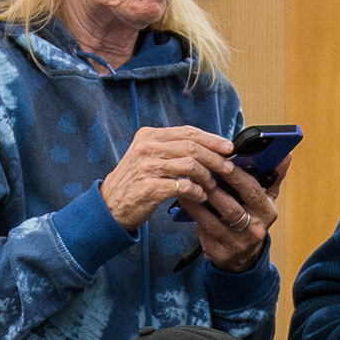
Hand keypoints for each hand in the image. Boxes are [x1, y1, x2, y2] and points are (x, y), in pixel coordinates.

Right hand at [99, 125, 236, 233]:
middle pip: (191, 147)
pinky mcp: (150, 188)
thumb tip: (204, 147)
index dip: (211, 139)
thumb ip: (170, 149)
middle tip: (228, 168)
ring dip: (206, 177)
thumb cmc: (134, 183)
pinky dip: (196, 192)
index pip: (187, 132)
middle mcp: (147, 148)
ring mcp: (147, 167)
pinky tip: (200, 196)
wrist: (110, 206)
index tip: (228, 147)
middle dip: (215, 157)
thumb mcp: (147, 157)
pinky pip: (182, 186)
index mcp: (149, 136)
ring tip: (212, 185)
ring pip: (189, 165)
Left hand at [186, 162, 278, 271]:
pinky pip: (203, 231)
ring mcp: (236, 244)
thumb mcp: (266, 201)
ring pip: (213, 220)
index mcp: (267, 213)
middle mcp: (254, 230)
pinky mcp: (220, 253)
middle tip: (197, 170)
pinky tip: (183, 201)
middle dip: (213, 188)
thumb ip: (273, 177)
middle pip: (231, 207)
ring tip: (184, 184)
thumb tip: (286, 155)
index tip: (222, 161)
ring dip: (197, 201)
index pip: (252, 191)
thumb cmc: (253, 221)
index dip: (236, 176)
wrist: (245, 258)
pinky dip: (192, 215)